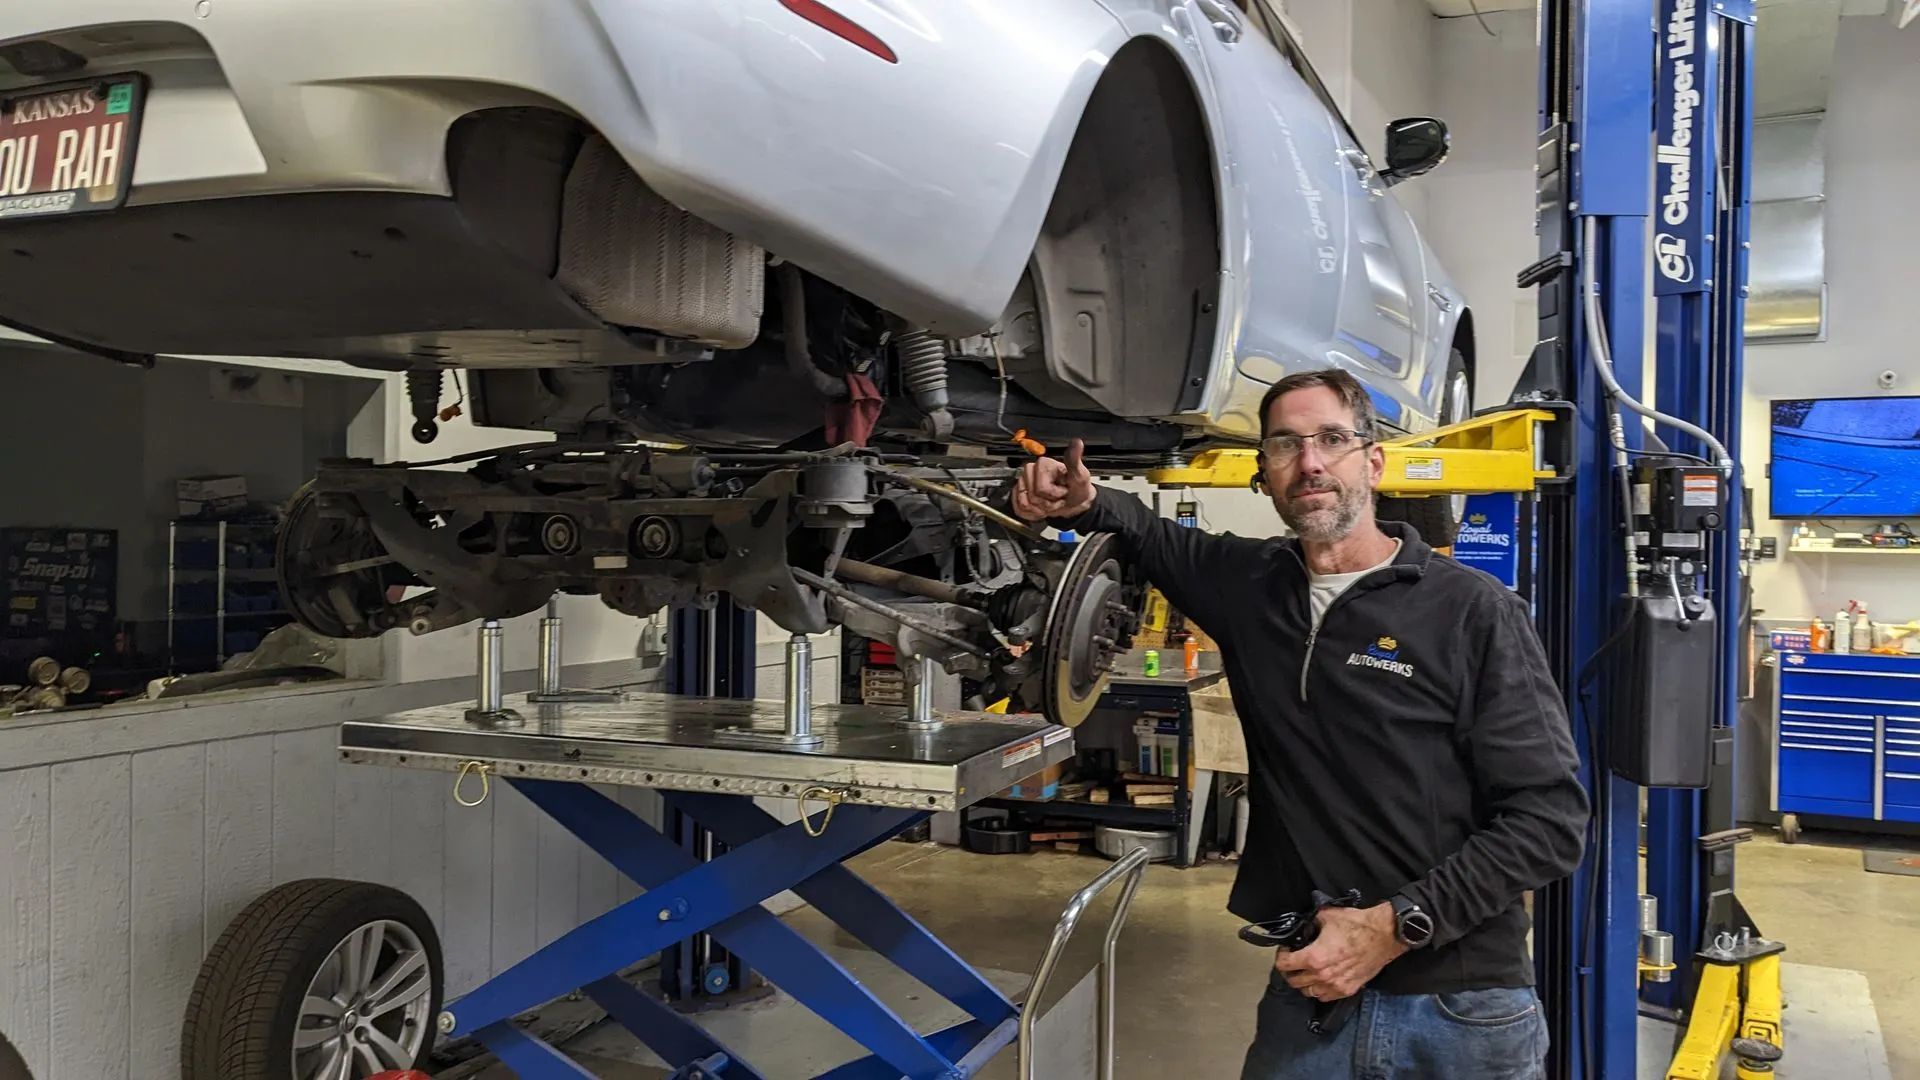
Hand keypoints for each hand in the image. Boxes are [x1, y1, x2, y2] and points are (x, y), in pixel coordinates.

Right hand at [1011, 438, 1095, 522]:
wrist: (1075, 503)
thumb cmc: (1077, 489)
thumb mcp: (1080, 475)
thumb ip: (1074, 461)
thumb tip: (1077, 443)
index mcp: (1043, 464)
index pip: (1041, 488)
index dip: (1054, 495)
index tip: (1063, 490)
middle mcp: (1030, 471)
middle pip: (1032, 497)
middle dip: (1048, 504)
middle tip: (1058, 498)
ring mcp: (1022, 483)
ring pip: (1025, 504)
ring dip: (1041, 510)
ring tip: (1051, 503)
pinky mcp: (1018, 494)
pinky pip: (1019, 509)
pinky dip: (1032, 514)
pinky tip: (1042, 508)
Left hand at [1273, 903, 1405, 1001]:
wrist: (1384, 935)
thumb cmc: (1359, 926)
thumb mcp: (1327, 916)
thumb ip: (1311, 922)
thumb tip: (1305, 925)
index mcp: (1314, 957)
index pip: (1284, 965)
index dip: (1281, 957)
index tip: (1286, 951)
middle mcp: (1323, 975)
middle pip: (1294, 982)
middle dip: (1290, 971)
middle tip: (1293, 962)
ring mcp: (1336, 985)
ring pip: (1309, 993)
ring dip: (1304, 983)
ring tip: (1306, 972)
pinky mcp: (1348, 989)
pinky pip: (1325, 997)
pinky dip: (1320, 991)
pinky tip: (1321, 981)